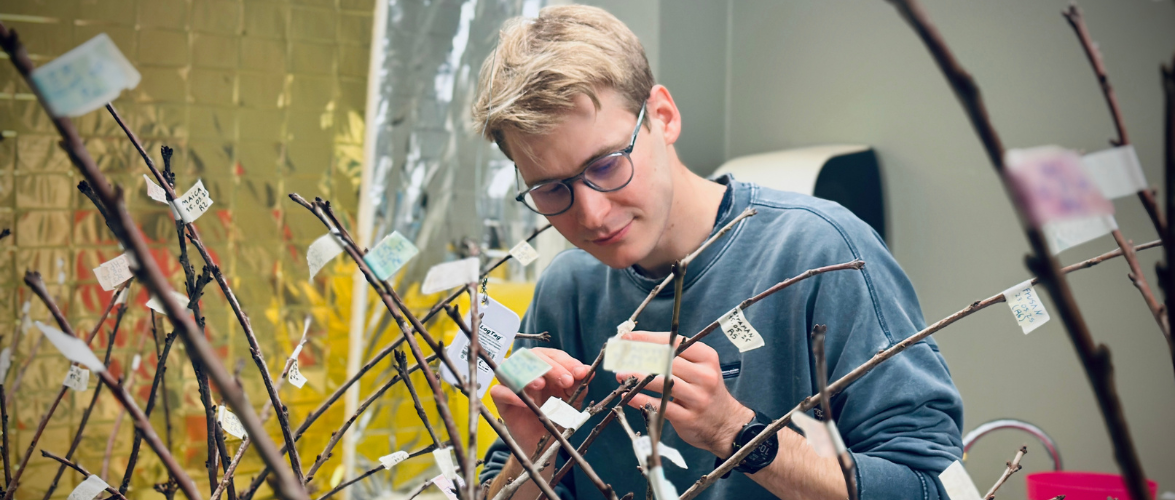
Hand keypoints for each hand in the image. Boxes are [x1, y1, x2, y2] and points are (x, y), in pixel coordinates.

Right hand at [489, 347, 591, 452]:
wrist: (545, 442)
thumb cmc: (557, 416)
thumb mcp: (572, 400)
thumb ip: (579, 385)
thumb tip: (589, 370)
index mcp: (545, 366)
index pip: (553, 355)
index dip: (567, 362)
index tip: (580, 373)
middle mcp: (527, 371)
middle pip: (532, 356)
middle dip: (551, 367)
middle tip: (566, 381)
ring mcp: (512, 384)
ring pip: (510, 367)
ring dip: (526, 374)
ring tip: (541, 385)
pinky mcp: (501, 401)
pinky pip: (498, 391)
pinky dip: (510, 394)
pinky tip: (527, 403)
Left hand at [616, 331, 752, 456]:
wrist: (727, 424)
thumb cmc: (706, 391)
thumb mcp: (701, 368)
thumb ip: (677, 356)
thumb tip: (641, 345)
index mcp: (706, 357)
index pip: (673, 342)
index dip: (647, 338)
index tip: (627, 337)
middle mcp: (704, 375)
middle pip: (666, 360)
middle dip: (638, 356)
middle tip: (619, 355)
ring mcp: (697, 398)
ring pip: (662, 382)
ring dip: (637, 377)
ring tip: (619, 373)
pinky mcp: (688, 418)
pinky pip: (660, 405)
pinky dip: (641, 399)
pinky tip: (628, 395)